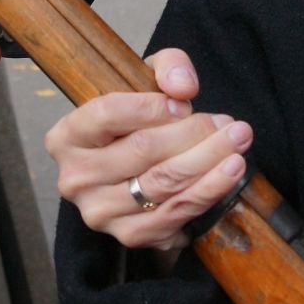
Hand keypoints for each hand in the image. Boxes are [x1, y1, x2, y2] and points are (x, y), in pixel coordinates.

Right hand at [44, 48, 249, 252]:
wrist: (133, 172)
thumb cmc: (136, 122)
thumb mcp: (144, 81)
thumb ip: (167, 68)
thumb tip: (182, 87)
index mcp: (66, 136)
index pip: (108, 114)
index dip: (152, 107)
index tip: (186, 103)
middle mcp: (75, 178)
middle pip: (142, 151)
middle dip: (195, 134)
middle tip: (229, 124)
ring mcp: (100, 211)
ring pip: (163, 184)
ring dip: (208, 162)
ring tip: (237, 142)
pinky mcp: (128, 236)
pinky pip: (176, 214)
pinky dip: (208, 191)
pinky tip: (229, 172)